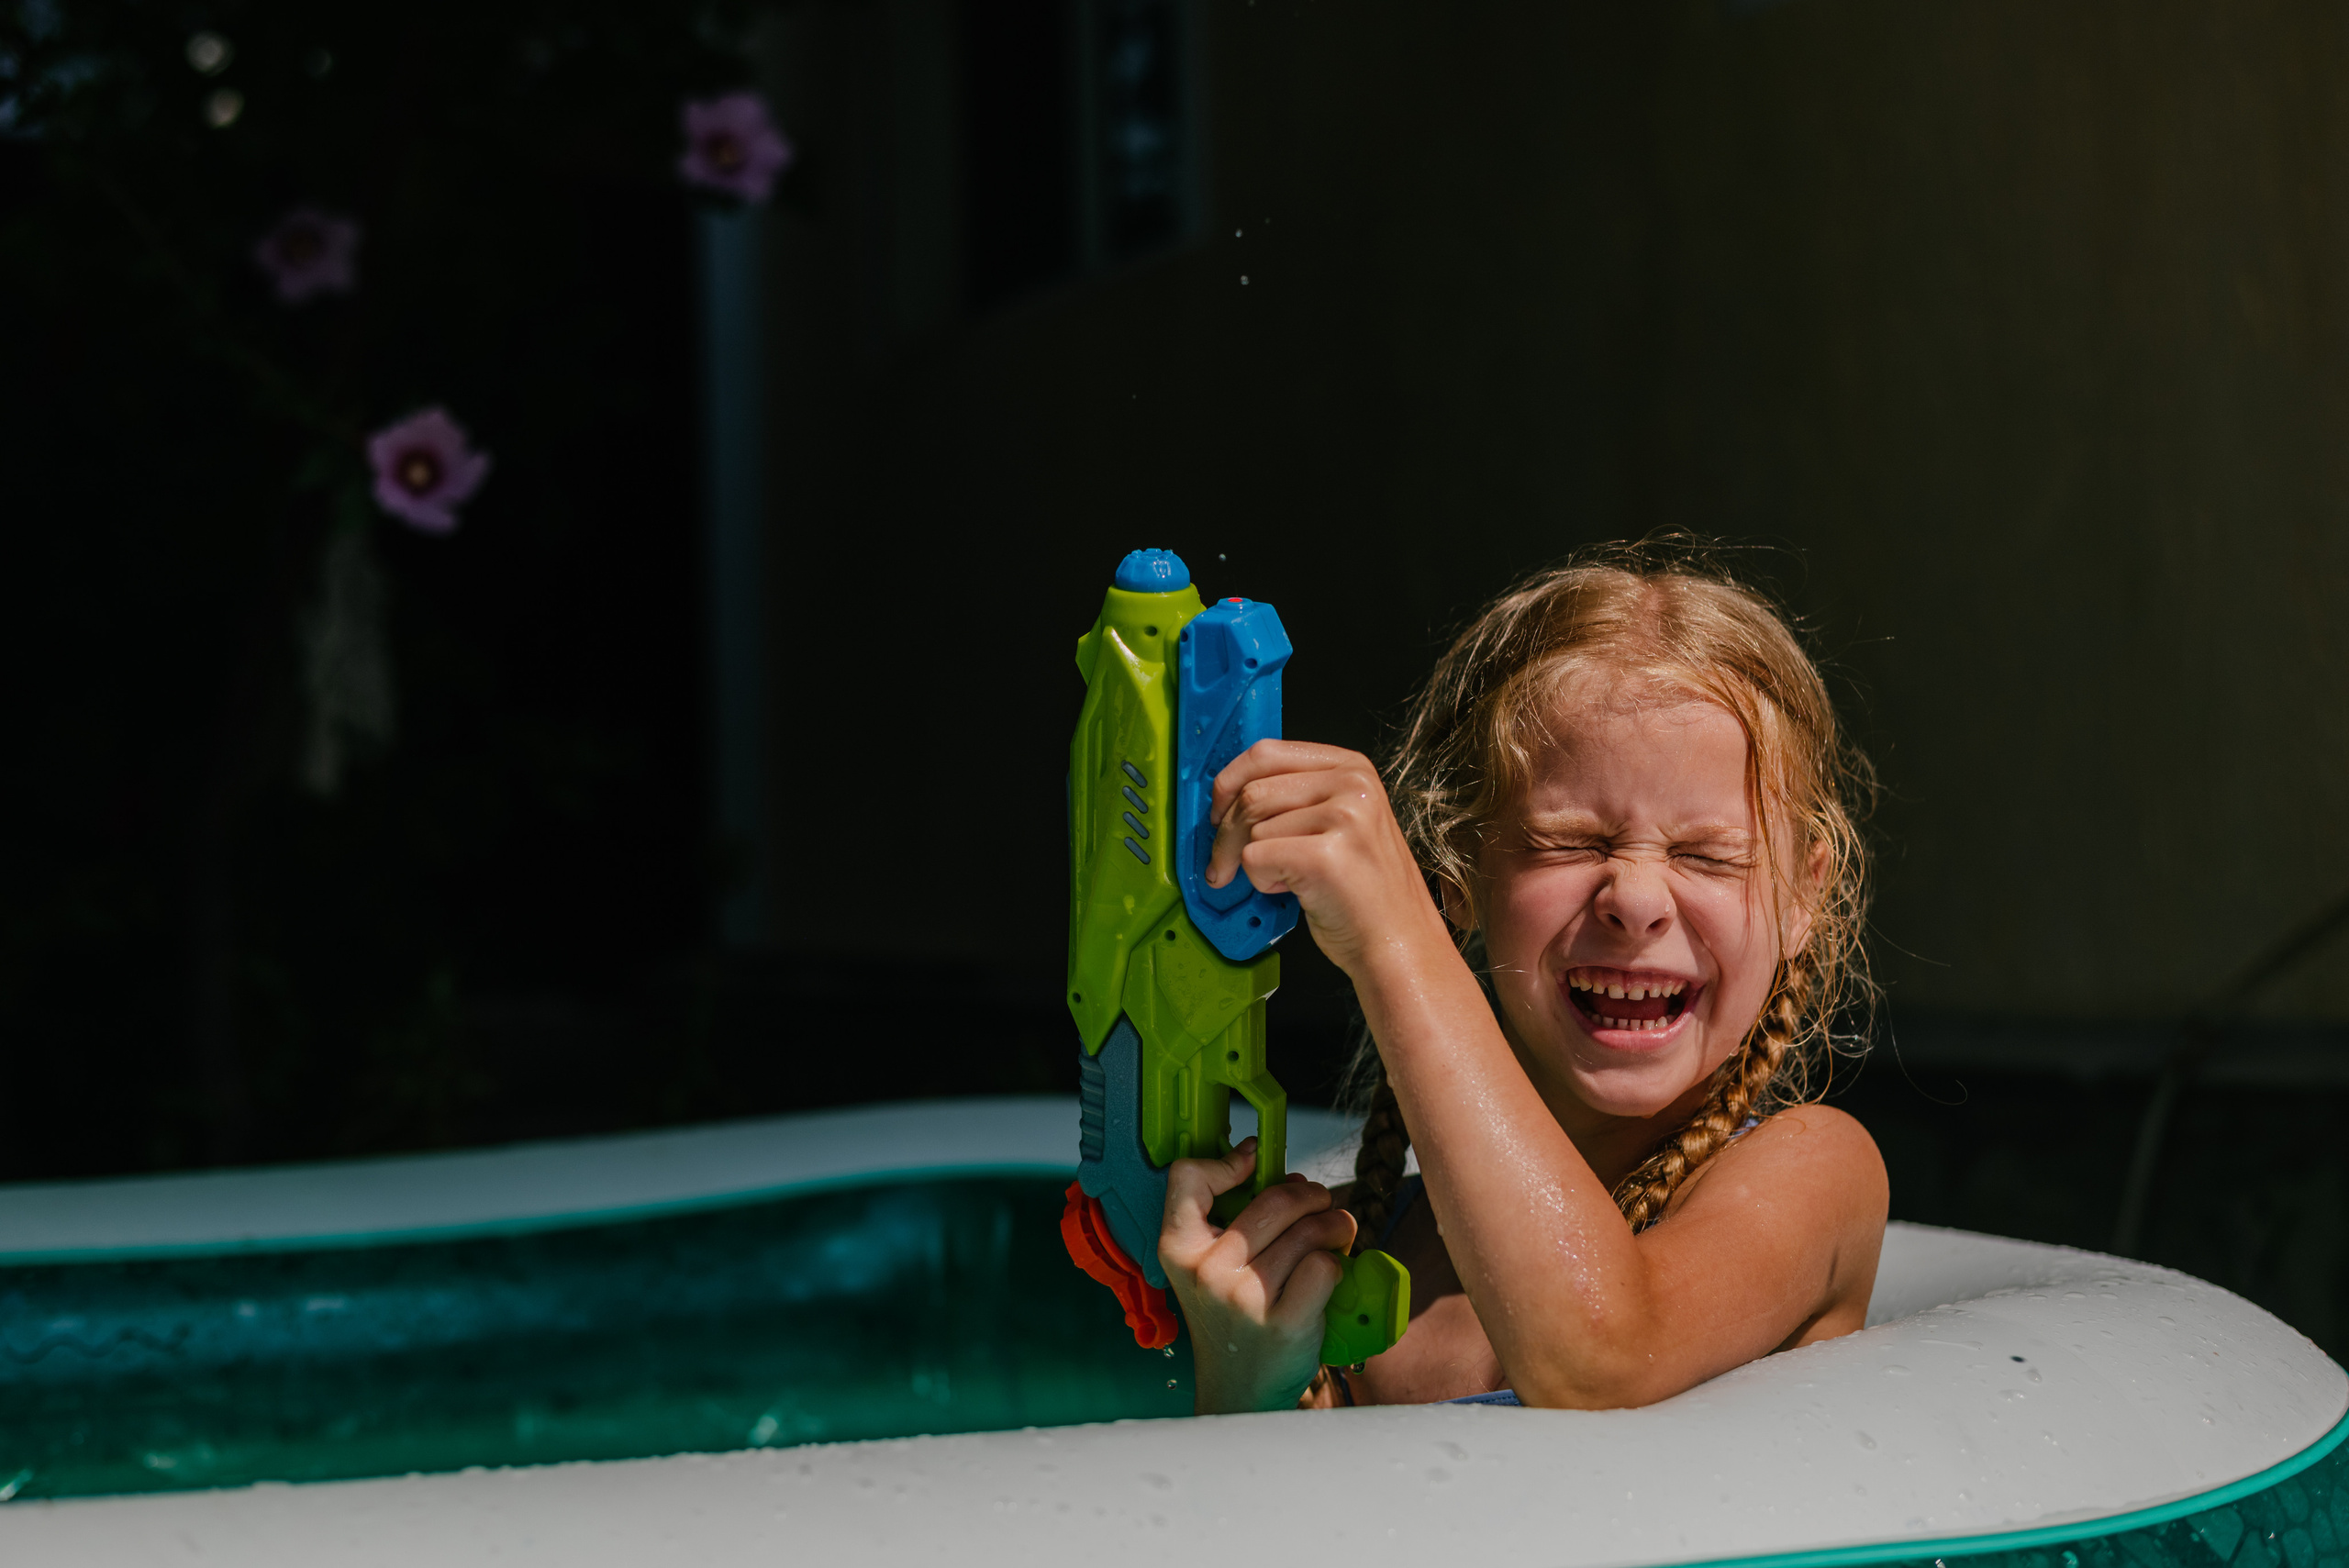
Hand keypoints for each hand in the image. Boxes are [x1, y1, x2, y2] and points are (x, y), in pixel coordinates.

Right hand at [1159, 1138, 1357, 1412]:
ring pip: (1308, 1232)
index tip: (1255, 1162)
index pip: (1187, 1176)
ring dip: (1335, 1225)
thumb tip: (1293, 1180)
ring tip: (1338, 1233)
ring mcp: (1244, 1297)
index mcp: (1179, 1249)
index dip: (1227, 1161)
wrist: (1239, 1389)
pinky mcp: (1284, 1321)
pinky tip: (1330, 1273)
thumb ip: (1236, 1221)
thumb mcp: (1210, 1268)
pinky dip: (1337, 1264)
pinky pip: (1325, 1266)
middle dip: (1311, 1196)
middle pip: (1273, 1199)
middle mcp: (1206, 1270)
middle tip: (1323, 1204)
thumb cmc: (1231, 1318)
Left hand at [1205, 740, 1447, 978]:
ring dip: (1253, 863)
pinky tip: (1294, 892)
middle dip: (1225, 834)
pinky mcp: (1324, 856)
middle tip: (1222, 865)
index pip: (1266, 752)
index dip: (1229, 782)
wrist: (1398, 943)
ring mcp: (1342, 818)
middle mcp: (1351, 784)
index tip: (1217, 812)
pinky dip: (1262, 882)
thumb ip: (1297, 798)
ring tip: (1289, 880)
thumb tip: (1228, 798)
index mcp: (1352, 768)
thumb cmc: (1363, 891)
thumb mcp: (1341, 822)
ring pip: (1253, 828)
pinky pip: (1255, 858)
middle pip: (1252, 792)